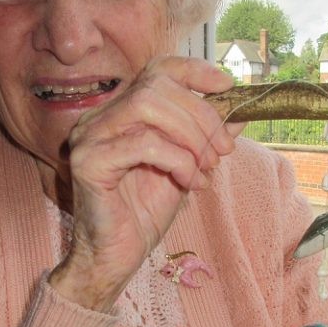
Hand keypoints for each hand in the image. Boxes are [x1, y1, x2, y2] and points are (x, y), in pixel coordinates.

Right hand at [48, 56, 240, 311]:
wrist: (117, 257)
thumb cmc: (146, 213)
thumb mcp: (187, 166)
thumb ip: (207, 137)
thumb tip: (239, 112)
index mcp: (120, 112)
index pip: (156, 69)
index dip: (194, 71)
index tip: (228, 86)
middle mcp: (99, 117)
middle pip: (157, 86)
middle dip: (201, 115)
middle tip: (223, 149)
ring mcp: (89, 136)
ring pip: (147, 106)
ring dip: (190, 135)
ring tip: (207, 166)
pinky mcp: (87, 162)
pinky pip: (143, 144)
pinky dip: (177, 159)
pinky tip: (188, 182)